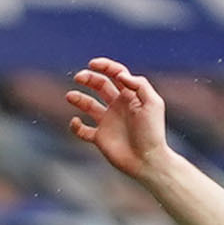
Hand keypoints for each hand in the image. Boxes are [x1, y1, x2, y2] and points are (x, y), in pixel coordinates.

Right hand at [64, 58, 170, 178]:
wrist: (147, 160)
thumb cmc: (153, 132)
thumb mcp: (153, 103)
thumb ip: (139, 85)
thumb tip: (121, 74)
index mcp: (131, 96)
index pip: (116, 74)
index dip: (104, 66)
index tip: (92, 64)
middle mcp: (118, 106)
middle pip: (100, 85)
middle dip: (88, 78)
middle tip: (79, 77)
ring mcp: (108, 122)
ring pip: (88, 104)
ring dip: (78, 98)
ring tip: (70, 96)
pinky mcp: (99, 137)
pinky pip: (82, 130)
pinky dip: (75, 126)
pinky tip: (77, 122)